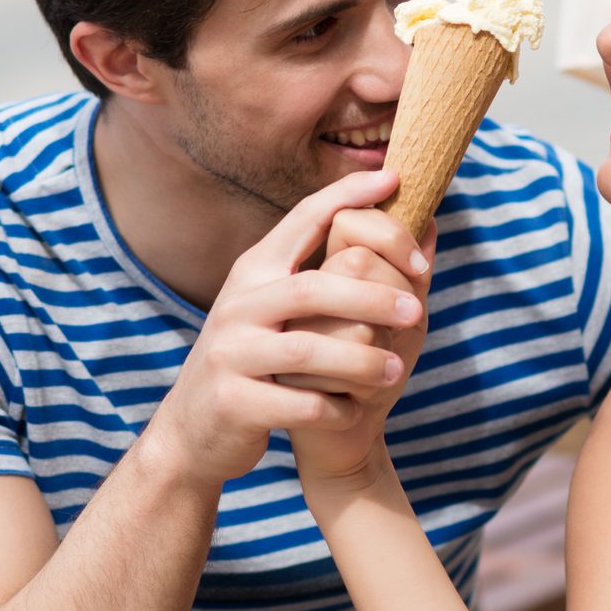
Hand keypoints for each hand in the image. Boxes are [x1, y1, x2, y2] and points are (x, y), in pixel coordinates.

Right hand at [146, 170, 423, 485]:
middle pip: (313, 289)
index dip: (348, 196)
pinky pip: (300, 404)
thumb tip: (418, 226)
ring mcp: (230, 354)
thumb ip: (332, 272)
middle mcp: (237, 306)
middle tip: (416, 310)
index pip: (303, 220)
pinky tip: (355, 411)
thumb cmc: (256, 363)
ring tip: (395, 370)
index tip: (394, 178)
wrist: (192, 432)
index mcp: (254, 273)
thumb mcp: (278, 311)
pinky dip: (336, 408)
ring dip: (361, 361)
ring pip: (307, 351)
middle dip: (371, 297)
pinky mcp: (234, 403)